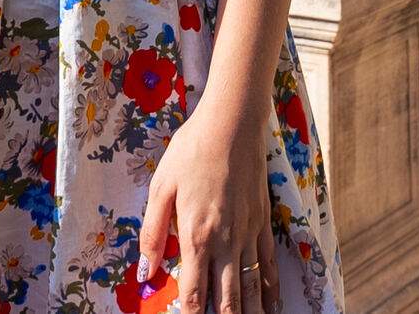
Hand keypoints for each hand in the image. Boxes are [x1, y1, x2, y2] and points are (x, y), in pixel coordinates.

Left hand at [140, 102, 276, 313]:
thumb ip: (153, 233)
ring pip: (252, 285)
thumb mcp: (161, 187)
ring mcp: (248, 232)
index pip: (195, 293)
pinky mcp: (262, 220)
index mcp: (196, 235)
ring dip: (250, 310)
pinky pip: (268, 262)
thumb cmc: (192, 150)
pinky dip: (270, 287)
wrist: (232, 123)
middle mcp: (226, 241)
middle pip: (227, 298)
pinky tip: (272, 302)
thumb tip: (146, 272)